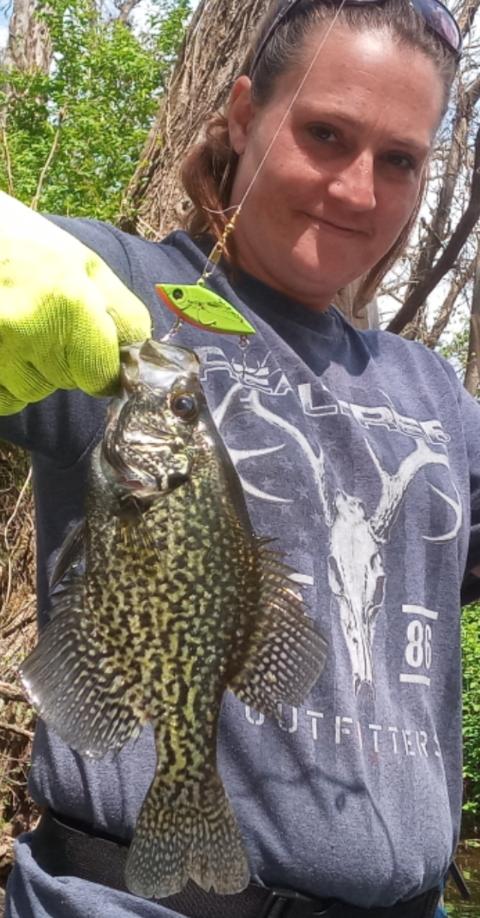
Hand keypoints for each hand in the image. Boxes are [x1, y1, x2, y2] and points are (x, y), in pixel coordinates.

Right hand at [0, 191, 151, 413]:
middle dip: (62, 361)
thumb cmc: (19, 240)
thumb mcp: (80, 261)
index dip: (100, 367)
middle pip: (65, 384)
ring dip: (27, 372)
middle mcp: (27, 330)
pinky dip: (0, 379)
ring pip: (27, 394)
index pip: (101, 378)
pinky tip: (0, 343)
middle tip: (41, 320)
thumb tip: (142, 354)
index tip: (92, 351)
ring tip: (14, 327)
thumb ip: (121, 311)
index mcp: (66, 302)